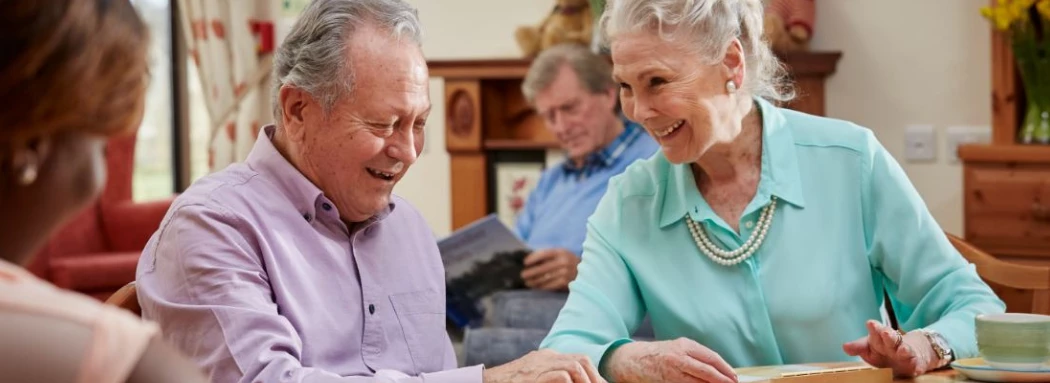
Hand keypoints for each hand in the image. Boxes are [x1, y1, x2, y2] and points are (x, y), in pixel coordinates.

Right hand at [483, 349, 605, 382]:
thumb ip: (551, 378)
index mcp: (545, 358)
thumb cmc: (509, 382)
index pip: (578, 360)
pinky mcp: (531, 377)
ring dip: (586, 381)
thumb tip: (571, 379)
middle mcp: (543, 358)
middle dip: (595, 378)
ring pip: (574, 366)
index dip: (593, 375)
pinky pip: (560, 377)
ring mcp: (537, 366)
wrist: (482, 382)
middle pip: (580, 360)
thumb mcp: (533, 378)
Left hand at [521, 248, 579, 290]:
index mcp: (561, 252)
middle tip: (523, 275)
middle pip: (543, 268)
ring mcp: (565, 272)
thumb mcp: (561, 254)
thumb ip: (548, 256)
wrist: (587, 271)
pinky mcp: (566, 282)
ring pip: (546, 278)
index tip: (525, 262)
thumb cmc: (568, 261)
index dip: (533, 258)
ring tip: (527, 283)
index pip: (544, 254)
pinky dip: (542, 287)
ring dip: (535, 281)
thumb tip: (529, 261)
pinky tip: (536, 287)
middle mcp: (564, 262)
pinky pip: (551, 285)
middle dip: (531, 272)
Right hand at [606, 339, 736, 382]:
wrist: (632, 361)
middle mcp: (679, 358)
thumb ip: (697, 356)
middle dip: (723, 381)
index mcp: (684, 346)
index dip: (726, 369)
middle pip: (707, 372)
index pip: (711, 358)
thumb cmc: (658, 354)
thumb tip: (719, 369)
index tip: (733, 377)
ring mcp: (672, 373)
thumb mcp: (678, 348)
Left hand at [842, 320, 936, 376]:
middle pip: (890, 337)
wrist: (908, 353)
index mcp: (878, 338)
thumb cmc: (883, 349)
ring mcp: (904, 352)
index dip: (874, 327)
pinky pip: (916, 364)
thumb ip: (858, 347)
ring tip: (902, 350)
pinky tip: (915, 369)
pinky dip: (916, 366)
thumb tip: (845, 347)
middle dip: (887, 334)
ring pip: (904, 349)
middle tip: (885, 332)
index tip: (870, 323)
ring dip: (903, 348)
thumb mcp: (869, 347)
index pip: (875, 331)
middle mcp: (892, 343)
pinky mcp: (914, 362)